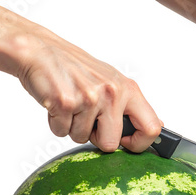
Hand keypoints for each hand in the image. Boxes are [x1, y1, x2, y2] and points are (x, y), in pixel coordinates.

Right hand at [16, 32, 161, 152]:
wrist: (38, 51)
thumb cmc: (75, 69)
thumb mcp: (112, 82)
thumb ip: (131, 106)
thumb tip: (156, 127)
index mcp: (128, 89)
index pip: (152, 128)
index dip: (139, 143)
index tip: (127, 142)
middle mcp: (112, 93)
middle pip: (111, 143)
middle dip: (96, 138)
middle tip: (87, 118)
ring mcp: (89, 98)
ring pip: (82, 139)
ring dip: (72, 127)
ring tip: (70, 105)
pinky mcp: (65, 102)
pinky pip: (62, 132)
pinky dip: (56, 123)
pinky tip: (57, 104)